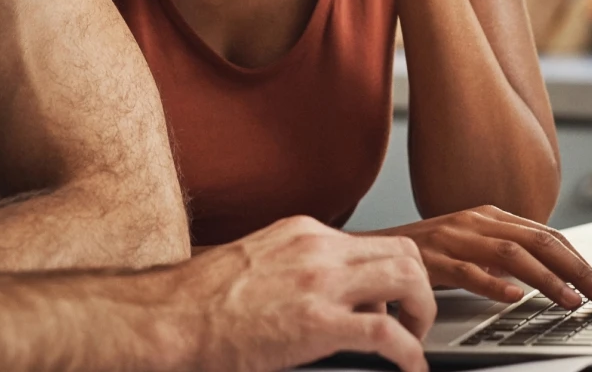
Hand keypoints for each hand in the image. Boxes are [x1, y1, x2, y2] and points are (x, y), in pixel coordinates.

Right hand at [175, 215, 436, 371]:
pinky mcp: (317, 323)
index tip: (391, 303)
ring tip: (415, 342)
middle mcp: (318, 248)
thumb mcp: (258, 263)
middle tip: (414, 322)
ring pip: (407, 279)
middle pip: (403, 252)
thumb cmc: (199, 301)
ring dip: (422, 313)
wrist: (169, 317)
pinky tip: (410, 368)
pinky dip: (410, 353)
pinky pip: (387, 334)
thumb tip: (317, 294)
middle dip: (420, 289)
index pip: (374, 242)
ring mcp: (320, 283)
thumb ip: (295, 269)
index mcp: (304, 233)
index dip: (392, 276)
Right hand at [372, 206, 591, 310]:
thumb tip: (544, 271)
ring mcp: (454, 238)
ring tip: (569, 301)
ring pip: (512, 255)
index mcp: (489, 216)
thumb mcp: (470, 245)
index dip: (577, 259)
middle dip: (575, 269)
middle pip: (538, 241)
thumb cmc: (425, 251)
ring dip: (547, 280)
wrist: (372, 250)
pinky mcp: (433, 259)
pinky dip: (494, 284)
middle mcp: (476, 222)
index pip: (546, 234)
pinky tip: (515, 298)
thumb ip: (502, 252)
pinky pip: (468, 271)